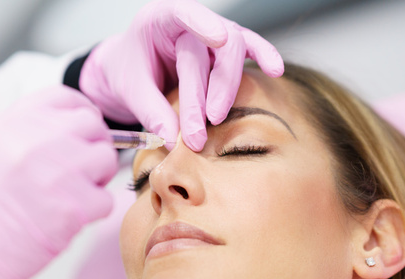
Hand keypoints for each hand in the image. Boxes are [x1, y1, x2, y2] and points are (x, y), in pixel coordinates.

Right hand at [0, 86, 116, 278]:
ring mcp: (57, 171)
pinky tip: (65, 222)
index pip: (66, 98)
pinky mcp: (74, 207)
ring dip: (96, 180)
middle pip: (93, 126)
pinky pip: (106, 200)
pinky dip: (93, 213)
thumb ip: (27, 136)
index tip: (81, 135)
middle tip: (79, 175)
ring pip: (107, 160)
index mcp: (9, 124)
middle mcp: (34, 140)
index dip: (81, 116)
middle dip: (92, 149)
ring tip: (69, 199)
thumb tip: (72, 132)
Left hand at [79, 0, 283, 150]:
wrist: (132, 73)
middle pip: (215, 46)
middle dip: (210, 88)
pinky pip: (249, 49)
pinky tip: (275, 71)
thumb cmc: (129, 73)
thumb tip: (171, 141)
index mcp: (161, 19)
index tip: (218, 39)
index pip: (185, 13)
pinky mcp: (224, 52)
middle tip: (200, 127)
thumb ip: (151, 112)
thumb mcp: (130, 91)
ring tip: (217, 119)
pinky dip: (263, 58)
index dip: (203, 23)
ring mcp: (212, 36)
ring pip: (234, 51)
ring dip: (228, 88)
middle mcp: (191, 23)